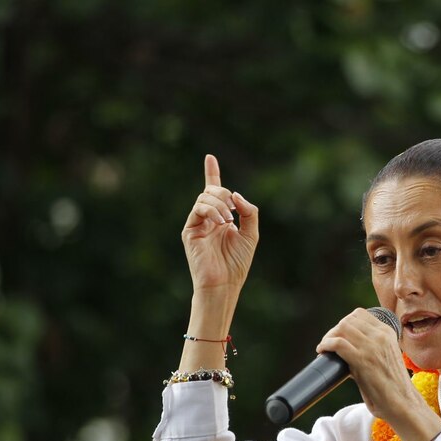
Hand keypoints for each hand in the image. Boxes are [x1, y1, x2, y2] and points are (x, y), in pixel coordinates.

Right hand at [181, 154, 258, 294]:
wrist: (224, 283)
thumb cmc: (237, 263)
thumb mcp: (251, 234)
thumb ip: (248, 211)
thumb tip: (235, 194)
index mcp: (221, 219)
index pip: (215, 192)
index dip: (212, 173)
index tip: (209, 157)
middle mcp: (208, 219)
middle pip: (211, 191)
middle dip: (224, 193)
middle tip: (233, 209)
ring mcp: (197, 224)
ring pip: (204, 197)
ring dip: (220, 204)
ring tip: (228, 221)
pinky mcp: (189, 231)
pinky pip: (198, 209)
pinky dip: (212, 211)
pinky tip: (222, 222)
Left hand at [316, 310, 440, 440]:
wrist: (403, 403)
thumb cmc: (392, 386)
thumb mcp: (385, 358)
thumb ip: (369, 350)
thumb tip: (345, 350)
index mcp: (388, 333)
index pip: (359, 314)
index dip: (344, 323)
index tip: (338, 336)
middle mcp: (381, 336)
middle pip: (348, 320)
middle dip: (334, 330)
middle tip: (329, 344)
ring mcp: (372, 347)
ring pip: (342, 328)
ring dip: (329, 337)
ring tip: (325, 348)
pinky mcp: (363, 360)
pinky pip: (338, 343)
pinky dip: (326, 345)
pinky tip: (322, 352)